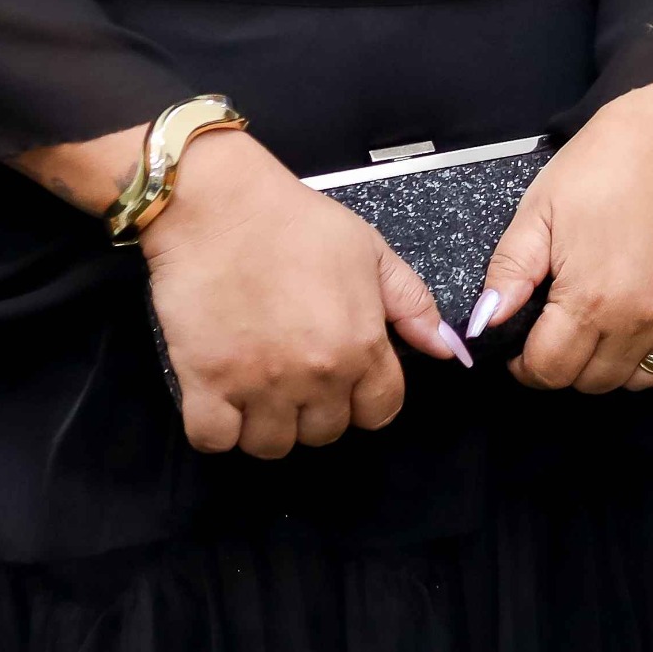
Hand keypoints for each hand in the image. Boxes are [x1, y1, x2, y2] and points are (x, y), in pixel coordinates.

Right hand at [141, 126, 461, 458]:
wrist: (219, 206)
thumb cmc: (295, 222)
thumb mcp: (371, 251)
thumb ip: (412, 304)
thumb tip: (446, 350)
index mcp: (361, 344)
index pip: (380, 411)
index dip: (365, 400)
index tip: (345, 381)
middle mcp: (316, 373)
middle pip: (325, 433)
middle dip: (314, 412)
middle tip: (295, 375)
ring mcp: (259, 383)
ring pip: (271, 445)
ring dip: (265, 424)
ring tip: (256, 387)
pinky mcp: (205, 383)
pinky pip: (214, 440)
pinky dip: (217, 429)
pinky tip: (220, 399)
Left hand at [476, 62, 652, 394]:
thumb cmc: (603, 162)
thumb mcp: (539, 210)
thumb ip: (509, 273)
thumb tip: (484, 325)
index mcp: (592, 299)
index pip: (550, 371)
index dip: (526, 364)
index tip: (525, 345)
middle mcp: (643, 317)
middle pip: (597, 382)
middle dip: (570, 364)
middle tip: (565, 328)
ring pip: (648, 378)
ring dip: (621, 363)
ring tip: (610, 326)